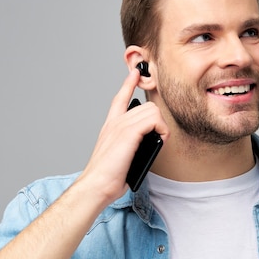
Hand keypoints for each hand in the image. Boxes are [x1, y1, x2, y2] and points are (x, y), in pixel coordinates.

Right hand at [76, 69, 168, 202]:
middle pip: (146, 105)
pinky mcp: (128, 133)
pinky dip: (162, 130)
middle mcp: (115, 123)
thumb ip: (132, 143)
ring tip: (157, 142)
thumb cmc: (109, 176)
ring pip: (152, 111)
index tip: (134, 72)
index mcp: (110, 126)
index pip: (119, 98)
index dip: (128, 84)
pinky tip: (159, 141)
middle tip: (158, 138)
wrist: (96, 185)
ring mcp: (121, 126)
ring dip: (161, 127)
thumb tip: (151, 142)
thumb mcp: (121, 155)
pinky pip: (154, 120)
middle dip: (158, 120)